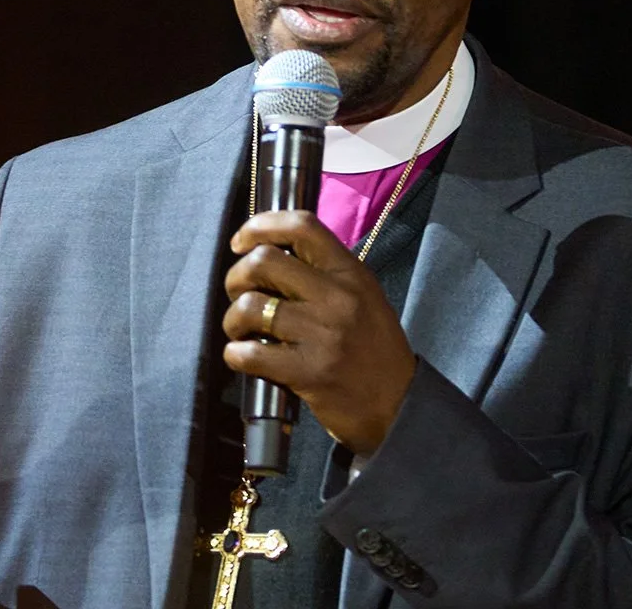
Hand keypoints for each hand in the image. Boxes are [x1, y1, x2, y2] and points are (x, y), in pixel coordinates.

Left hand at [223, 210, 416, 454]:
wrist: (398, 406)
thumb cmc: (373, 348)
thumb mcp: (362, 295)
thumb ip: (324, 272)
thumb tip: (269, 253)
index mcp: (350, 272)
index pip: (302, 226)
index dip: (261, 225)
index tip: (241, 241)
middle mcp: (337, 296)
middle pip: (264, 261)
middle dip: (236, 276)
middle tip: (238, 293)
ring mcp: (323, 334)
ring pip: (250, 306)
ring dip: (233, 319)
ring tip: (240, 331)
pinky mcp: (309, 372)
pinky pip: (250, 353)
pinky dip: (236, 355)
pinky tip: (243, 357)